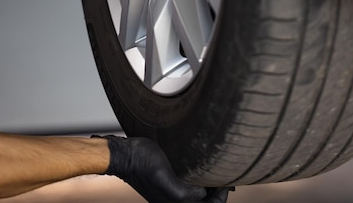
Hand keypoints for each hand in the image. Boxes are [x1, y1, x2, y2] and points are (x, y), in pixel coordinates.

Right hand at [97, 135, 230, 202]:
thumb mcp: (163, 179)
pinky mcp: (168, 182)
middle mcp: (172, 201)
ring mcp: (170, 192)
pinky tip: (203, 170)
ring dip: (209, 189)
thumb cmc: (141, 164)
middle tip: (228, 179)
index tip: (228, 184)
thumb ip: (182, 193)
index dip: (219, 199)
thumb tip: (202, 194)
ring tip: (219, 175)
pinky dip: (199, 182)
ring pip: (197, 196)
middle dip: (216, 195)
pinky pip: (189, 187)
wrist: (124, 155)